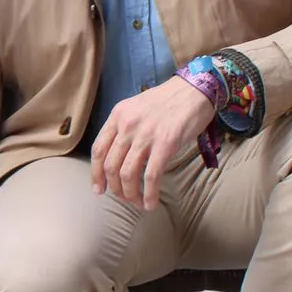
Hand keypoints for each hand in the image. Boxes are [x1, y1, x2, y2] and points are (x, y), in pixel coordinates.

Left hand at [90, 78, 213, 209]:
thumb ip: (124, 128)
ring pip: (127, 174)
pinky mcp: (166, 143)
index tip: (99, 189)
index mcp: (118, 115)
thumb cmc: (168, 101)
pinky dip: (149, 194)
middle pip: (111, 166)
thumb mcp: (137, 108)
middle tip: (123, 198)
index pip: (98, 150)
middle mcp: (127, 125)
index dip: (96, 174)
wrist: (195, 89)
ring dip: (130, 194)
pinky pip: (151, 176)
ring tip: (138, 203)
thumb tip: (118, 157)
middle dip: (115, 188)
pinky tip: (151, 203)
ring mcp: (146, 134)